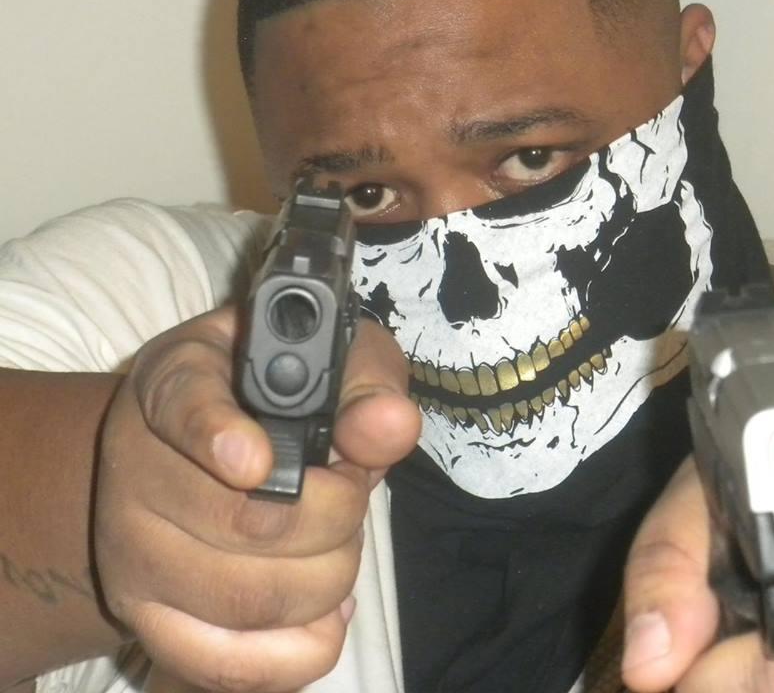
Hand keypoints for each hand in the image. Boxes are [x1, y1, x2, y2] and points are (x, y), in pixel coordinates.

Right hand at [94, 308, 418, 692]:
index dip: (217, 437)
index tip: (257, 461)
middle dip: (337, 512)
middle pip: (242, 521)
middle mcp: (135, 463)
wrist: (198, 450)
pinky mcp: (147, 621)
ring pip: (245, 601)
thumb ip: (365, 385)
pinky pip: (225, 666)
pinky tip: (329, 608)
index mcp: (178, 377)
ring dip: (330, 575)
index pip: (182, 406)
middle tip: (351, 486)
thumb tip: (392, 425)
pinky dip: (301, 648)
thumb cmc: (279, 393)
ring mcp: (131, 551)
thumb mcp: (330, 360)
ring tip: (340, 538)